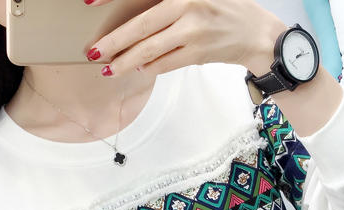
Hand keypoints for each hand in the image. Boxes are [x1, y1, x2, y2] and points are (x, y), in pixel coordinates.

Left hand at [82, 0, 285, 77]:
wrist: (256, 33)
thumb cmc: (226, 7)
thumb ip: (168, 1)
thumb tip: (135, 17)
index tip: (87, 2)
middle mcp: (187, 5)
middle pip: (140, 25)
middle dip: (113, 41)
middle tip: (93, 52)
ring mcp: (193, 31)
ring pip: (150, 49)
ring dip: (126, 61)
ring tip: (109, 68)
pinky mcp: (198, 53)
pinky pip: (166, 63)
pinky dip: (150, 67)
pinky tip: (138, 69)